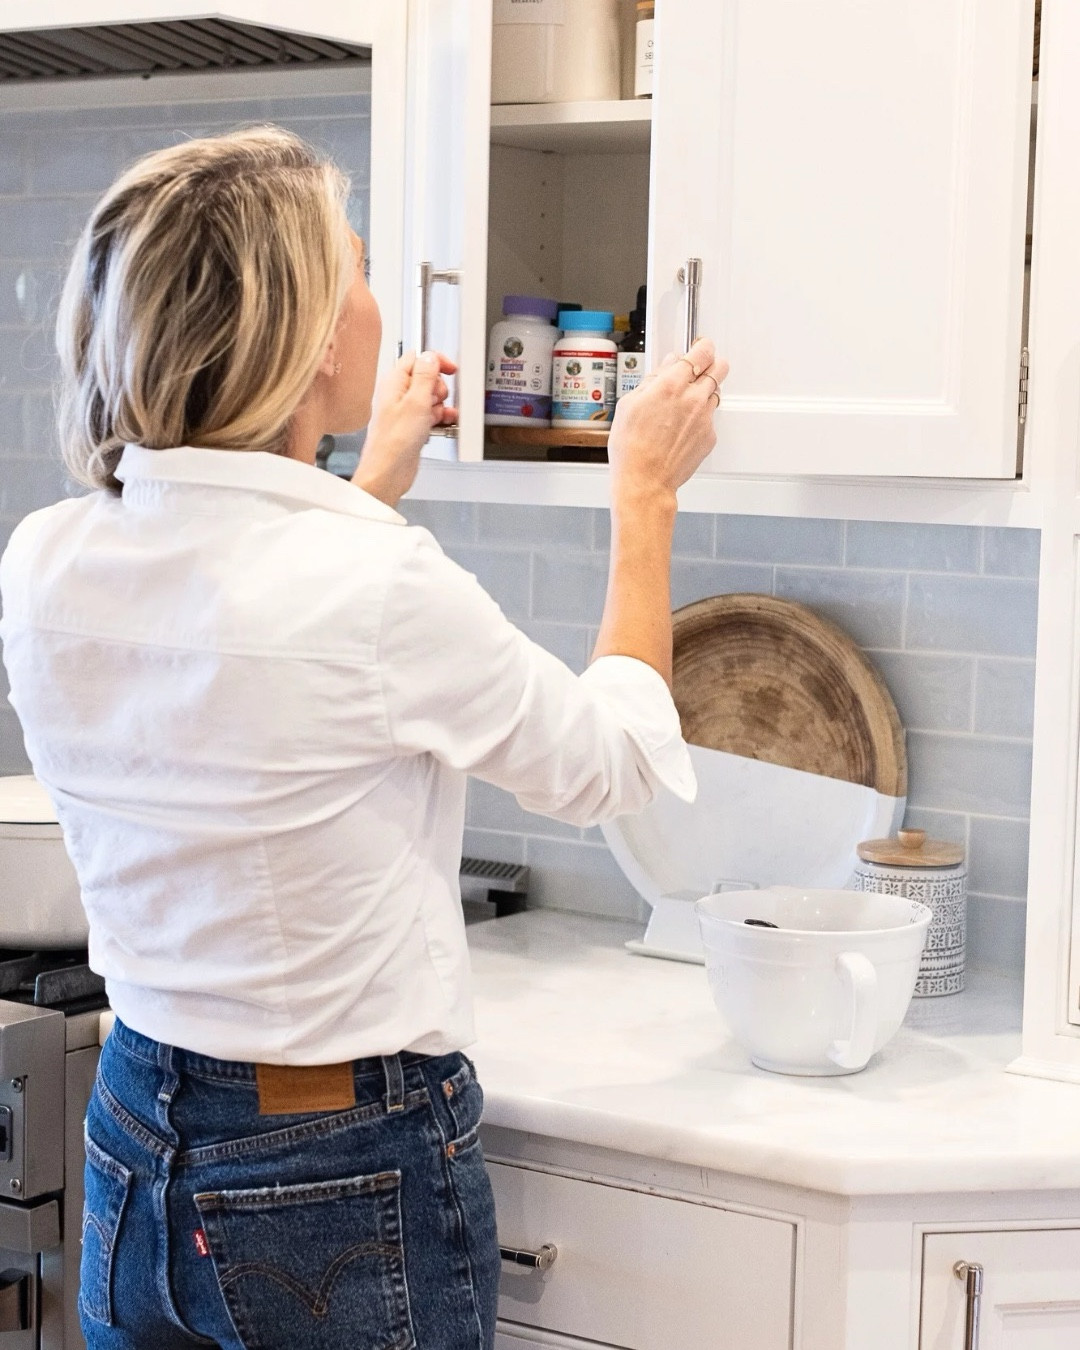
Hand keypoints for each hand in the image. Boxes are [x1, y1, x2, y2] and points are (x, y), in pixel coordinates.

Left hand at [352, 350, 457, 506]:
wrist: (389, 472)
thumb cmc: (394, 441)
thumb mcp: (415, 402)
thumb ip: (425, 376)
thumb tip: (430, 356)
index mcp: (394, 382)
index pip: (417, 358)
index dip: (435, 361)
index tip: (449, 369)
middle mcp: (398, 395)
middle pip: (427, 378)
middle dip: (438, 387)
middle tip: (435, 399)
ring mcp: (406, 411)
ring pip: (431, 397)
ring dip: (441, 404)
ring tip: (438, 415)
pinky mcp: (412, 426)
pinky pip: (430, 415)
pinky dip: (440, 417)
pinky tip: (443, 423)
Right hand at [607, 337, 728, 503]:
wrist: (644, 481)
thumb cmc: (631, 448)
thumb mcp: (629, 404)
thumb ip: (653, 379)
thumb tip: (667, 365)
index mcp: (671, 384)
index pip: (701, 352)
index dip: (702, 347)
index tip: (700, 348)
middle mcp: (693, 398)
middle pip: (720, 367)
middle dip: (712, 365)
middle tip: (702, 369)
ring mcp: (705, 418)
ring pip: (715, 393)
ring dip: (704, 393)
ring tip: (684, 406)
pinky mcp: (710, 436)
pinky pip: (710, 418)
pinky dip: (699, 419)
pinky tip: (681, 429)